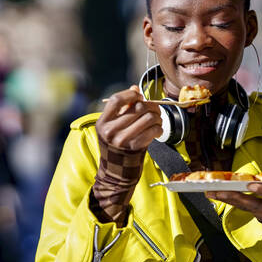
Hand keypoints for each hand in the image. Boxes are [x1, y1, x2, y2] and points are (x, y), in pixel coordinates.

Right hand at [91, 85, 162, 226]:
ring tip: (157, 120)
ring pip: (148, 117)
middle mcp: (110, 130)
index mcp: (102, 122)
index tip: (139, 96)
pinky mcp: (135, 147)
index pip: (117, 99)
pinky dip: (159, 128)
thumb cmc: (117, 145)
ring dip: (157, 117)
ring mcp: (122, 140)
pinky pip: (153, 130)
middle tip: (155, 109)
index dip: (132, 95)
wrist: (116, 173)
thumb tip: (135, 89)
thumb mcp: (114, 126)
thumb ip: (123, 107)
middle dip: (151, 106)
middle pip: (137, 107)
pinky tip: (157, 130)